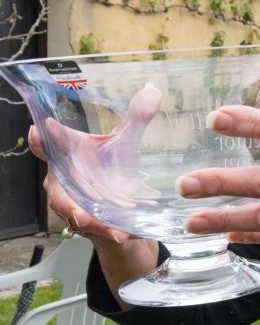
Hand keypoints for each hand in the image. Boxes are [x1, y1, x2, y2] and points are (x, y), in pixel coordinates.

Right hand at [29, 84, 161, 243]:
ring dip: (84, 216)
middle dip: (61, 189)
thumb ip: (136, 119)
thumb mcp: (125, 142)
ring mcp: (76, 205)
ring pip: (73, 211)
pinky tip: (120, 232)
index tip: (40, 131)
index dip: (42, 139)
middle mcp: (66, 182)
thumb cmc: (115, 169)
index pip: (49, 146)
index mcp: (68, 156)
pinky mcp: (92, 224)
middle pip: (57, 187)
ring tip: (90, 220)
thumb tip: (153, 91)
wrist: (126, 207)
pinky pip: (96, 229)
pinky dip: (107, 230)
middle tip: (66, 187)